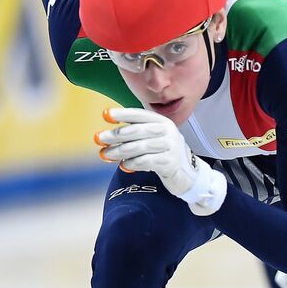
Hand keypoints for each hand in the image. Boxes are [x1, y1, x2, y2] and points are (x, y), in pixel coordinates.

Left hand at [96, 107, 227, 214]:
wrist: (187, 173)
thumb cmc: (164, 154)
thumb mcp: (154, 139)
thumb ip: (136, 134)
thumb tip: (108, 136)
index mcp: (162, 122)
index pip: (140, 115)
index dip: (122, 114)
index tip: (105, 115)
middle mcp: (168, 131)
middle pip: (137, 131)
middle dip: (116, 134)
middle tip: (99, 138)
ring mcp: (171, 147)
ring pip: (139, 147)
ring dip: (120, 151)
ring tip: (106, 154)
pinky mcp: (170, 162)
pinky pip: (146, 161)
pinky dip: (132, 163)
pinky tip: (124, 165)